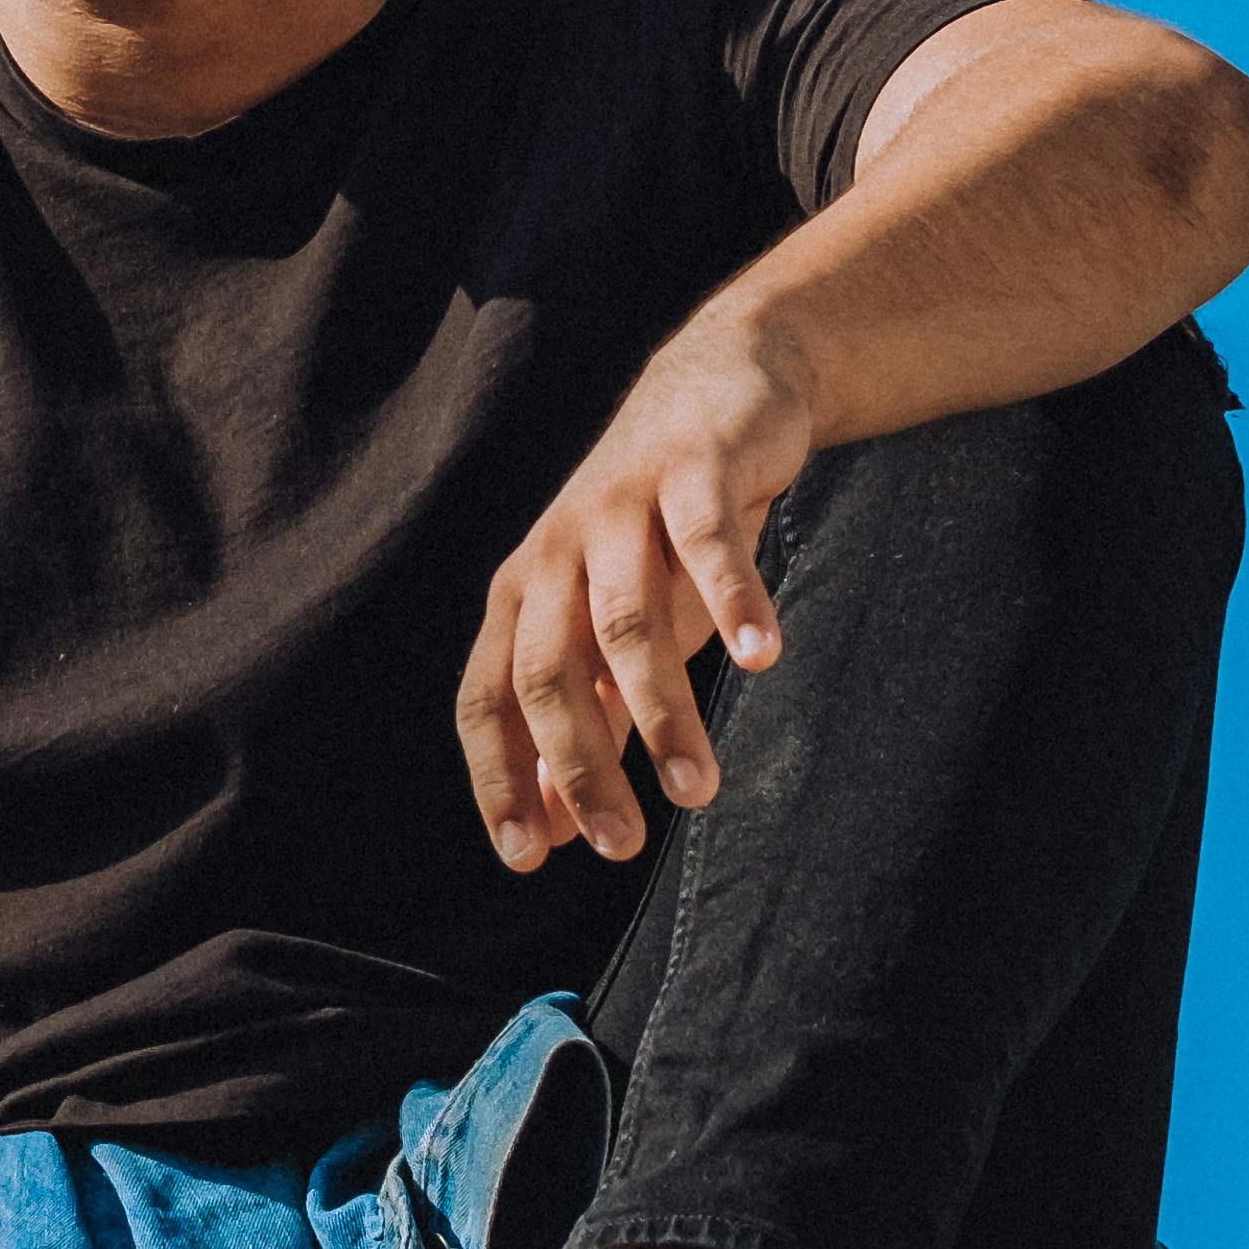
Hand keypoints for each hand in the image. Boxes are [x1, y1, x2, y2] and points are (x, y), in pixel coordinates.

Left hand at [459, 281, 822, 869]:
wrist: (716, 390)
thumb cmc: (656, 537)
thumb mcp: (610, 633)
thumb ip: (581, 724)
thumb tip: (549, 833)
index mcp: (521, 597)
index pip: (488, 699)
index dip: (500, 777)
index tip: (529, 858)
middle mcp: (553, 554)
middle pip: (546, 671)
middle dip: (579, 766)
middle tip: (622, 845)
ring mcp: (617, 508)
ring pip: (625, 621)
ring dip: (660, 712)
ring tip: (700, 789)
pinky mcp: (689, 471)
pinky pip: (706, 541)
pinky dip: (733, 599)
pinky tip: (761, 657)